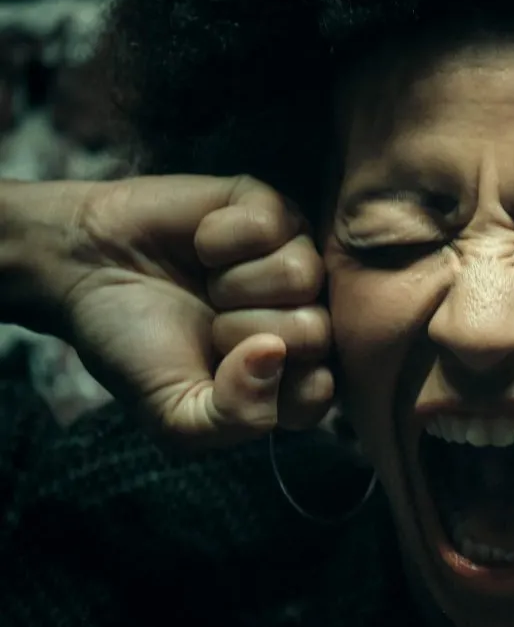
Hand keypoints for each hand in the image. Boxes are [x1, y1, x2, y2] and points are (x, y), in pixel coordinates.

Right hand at [46, 175, 331, 446]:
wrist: (83, 270)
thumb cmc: (135, 345)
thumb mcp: (175, 414)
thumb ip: (236, 416)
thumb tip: (275, 355)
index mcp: (292, 372)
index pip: (318, 392)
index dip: (265, 386)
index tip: (223, 371)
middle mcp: (306, 314)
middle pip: (316, 332)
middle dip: (245, 331)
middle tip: (209, 322)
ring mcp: (294, 260)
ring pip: (302, 276)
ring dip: (234, 284)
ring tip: (208, 283)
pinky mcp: (273, 211)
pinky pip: (271, 225)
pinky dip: (220, 239)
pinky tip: (202, 245)